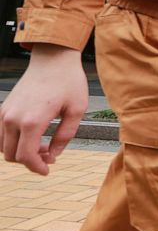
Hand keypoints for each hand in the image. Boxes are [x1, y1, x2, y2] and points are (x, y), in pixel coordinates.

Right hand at [0, 44, 88, 174]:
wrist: (53, 59)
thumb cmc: (69, 82)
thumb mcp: (77, 110)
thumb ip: (65, 136)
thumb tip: (54, 155)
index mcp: (32, 121)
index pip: (26, 156)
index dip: (37, 168)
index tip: (47, 171)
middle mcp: (13, 118)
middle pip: (12, 155)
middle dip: (31, 161)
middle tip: (51, 155)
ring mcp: (5, 113)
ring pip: (3, 146)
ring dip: (21, 152)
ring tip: (44, 146)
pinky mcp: (3, 108)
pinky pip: (1, 134)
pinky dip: (13, 141)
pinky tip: (32, 136)